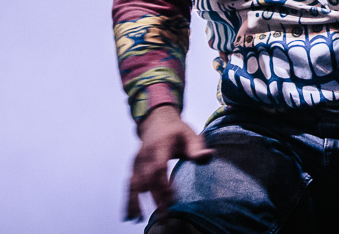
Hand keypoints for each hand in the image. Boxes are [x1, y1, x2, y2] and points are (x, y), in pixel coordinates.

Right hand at [126, 105, 213, 221]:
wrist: (157, 120)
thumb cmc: (177, 131)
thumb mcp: (191, 135)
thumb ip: (198, 148)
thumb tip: (209, 155)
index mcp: (160, 145)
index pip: (159, 166)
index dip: (163, 184)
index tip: (172, 199)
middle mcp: (145, 153)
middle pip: (147, 178)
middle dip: (155, 196)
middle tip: (164, 214)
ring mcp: (137, 160)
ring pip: (134, 182)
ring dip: (136, 201)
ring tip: (139, 218)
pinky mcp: (134, 167)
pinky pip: (130, 184)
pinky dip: (129, 199)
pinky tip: (131, 215)